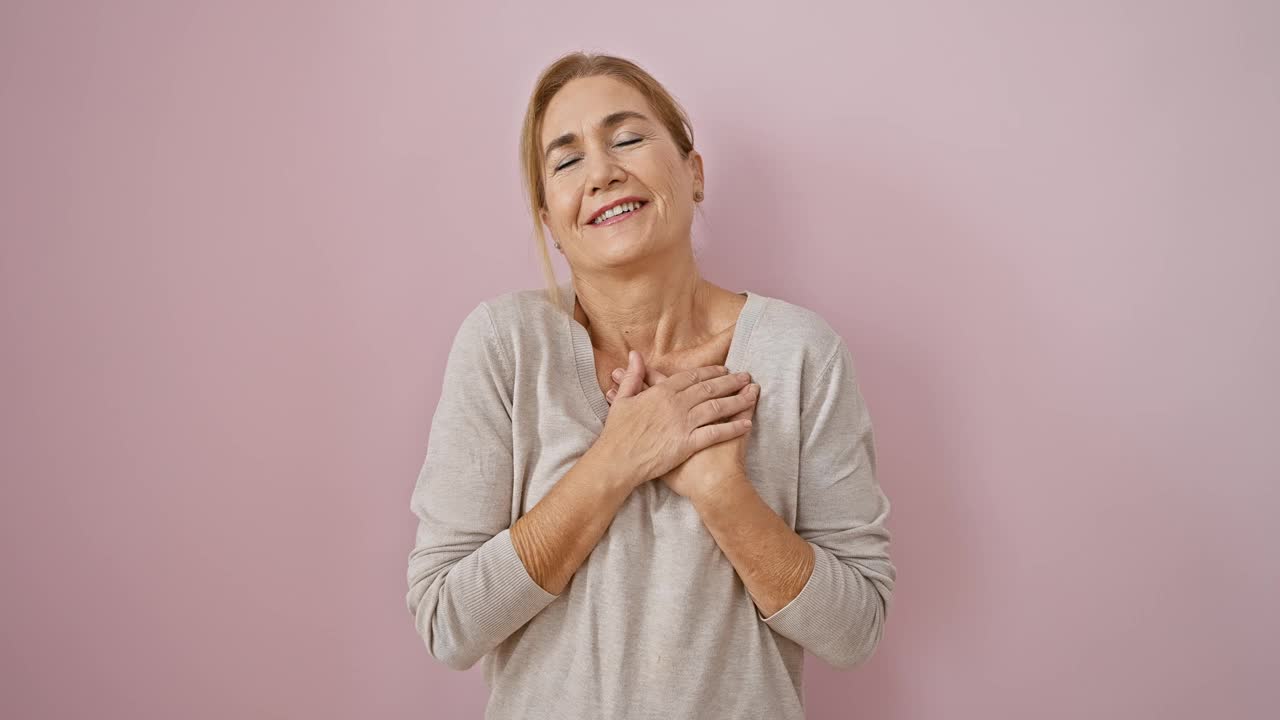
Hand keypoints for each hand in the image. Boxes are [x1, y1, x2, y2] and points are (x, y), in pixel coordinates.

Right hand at [595, 351, 756, 489]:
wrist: (617, 461)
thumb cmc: (617, 433)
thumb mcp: (622, 400)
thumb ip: (633, 376)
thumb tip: (635, 355)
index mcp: (661, 392)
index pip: (691, 377)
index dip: (710, 372)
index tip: (723, 369)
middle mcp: (676, 404)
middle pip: (709, 388)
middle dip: (730, 381)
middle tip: (746, 377)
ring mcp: (683, 424)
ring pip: (716, 407)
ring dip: (737, 399)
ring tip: (752, 394)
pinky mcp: (688, 444)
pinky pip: (715, 433)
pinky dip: (733, 428)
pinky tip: (747, 423)